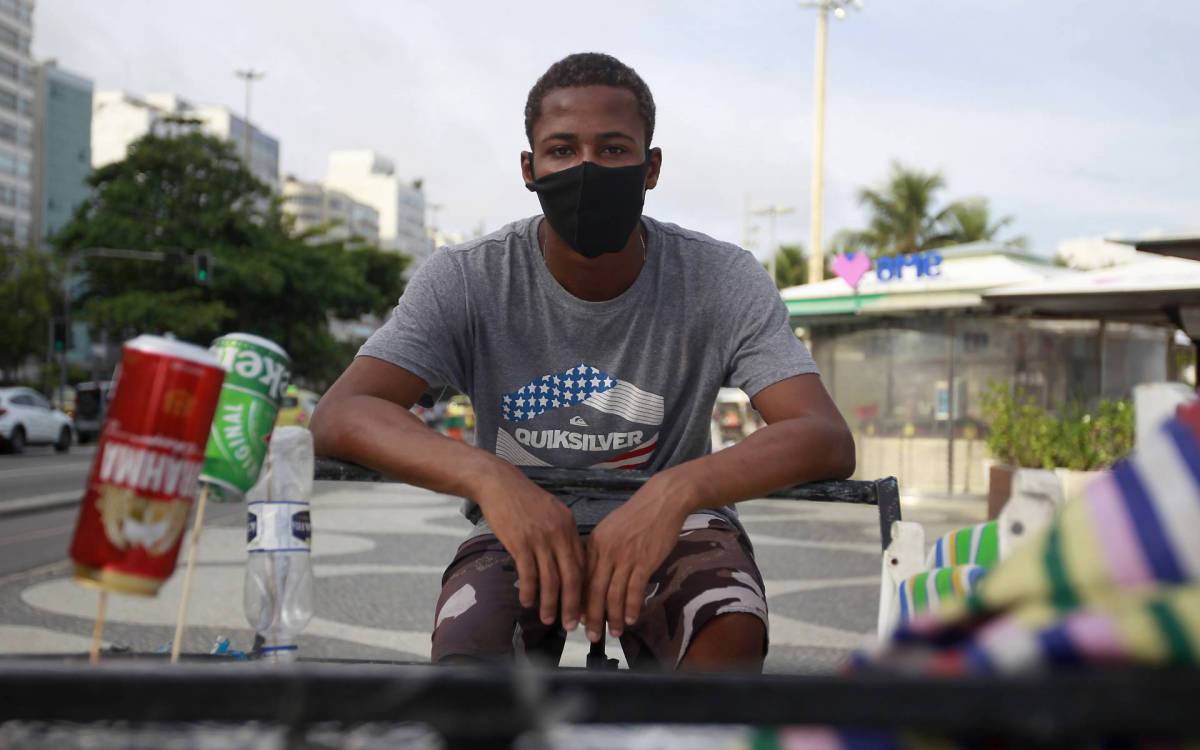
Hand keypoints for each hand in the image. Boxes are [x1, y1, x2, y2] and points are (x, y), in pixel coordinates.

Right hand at [474, 464, 584, 629]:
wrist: (498, 483)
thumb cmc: (524, 499)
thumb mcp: (551, 511)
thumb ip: (561, 534)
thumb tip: (567, 563)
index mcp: (569, 525)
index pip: (583, 564)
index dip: (584, 588)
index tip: (583, 607)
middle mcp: (559, 533)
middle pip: (572, 576)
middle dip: (572, 604)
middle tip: (571, 624)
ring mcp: (540, 538)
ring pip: (550, 579)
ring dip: (550, 603)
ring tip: (548, 619)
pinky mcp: (520, 542)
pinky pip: (528, 574)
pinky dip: (530, 591)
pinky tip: (527, 602)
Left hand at [584, 474, 691, 642]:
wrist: (662, 501)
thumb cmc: (637, 516)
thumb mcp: (610, 530)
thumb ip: (601, 552)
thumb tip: (594, 577)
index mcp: (594, 544)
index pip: (582, 579)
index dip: (579, 602)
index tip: (578, 619)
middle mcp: (606, 552)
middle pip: (594, 591)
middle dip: (591, 617)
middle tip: (590, 636)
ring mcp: (625, 557)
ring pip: (613, 594)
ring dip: (613, 617)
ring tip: (613, 633)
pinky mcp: (644, 561)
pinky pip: (634, 590)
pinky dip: (631, 607)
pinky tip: (631, 619)